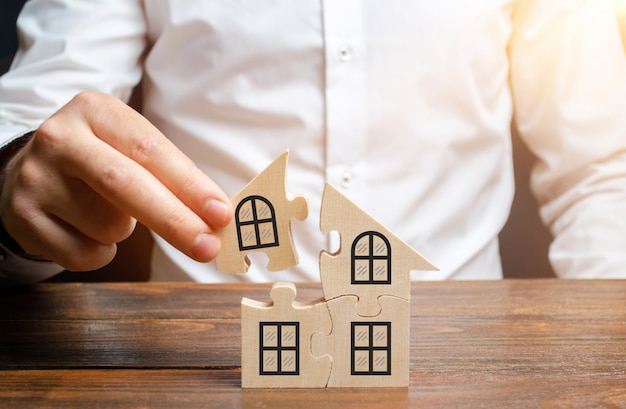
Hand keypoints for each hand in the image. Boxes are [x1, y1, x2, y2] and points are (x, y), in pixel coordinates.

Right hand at [0, 92, 232, 270]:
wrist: (26, 172)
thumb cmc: (98, 162)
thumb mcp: (129, 149)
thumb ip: (170, 176)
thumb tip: (217, 219)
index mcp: (96, 111)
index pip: (150, 150)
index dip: (190, 185)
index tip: (221, 214)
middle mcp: (60, 138)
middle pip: (126, 185)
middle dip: (175, 221)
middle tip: (208, 246)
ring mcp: (35, 177)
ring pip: (108, 226)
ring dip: (125, 232)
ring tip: (107, 212)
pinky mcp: (22, 216)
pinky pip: (84, 254)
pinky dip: (100, 252)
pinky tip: (85, 229)